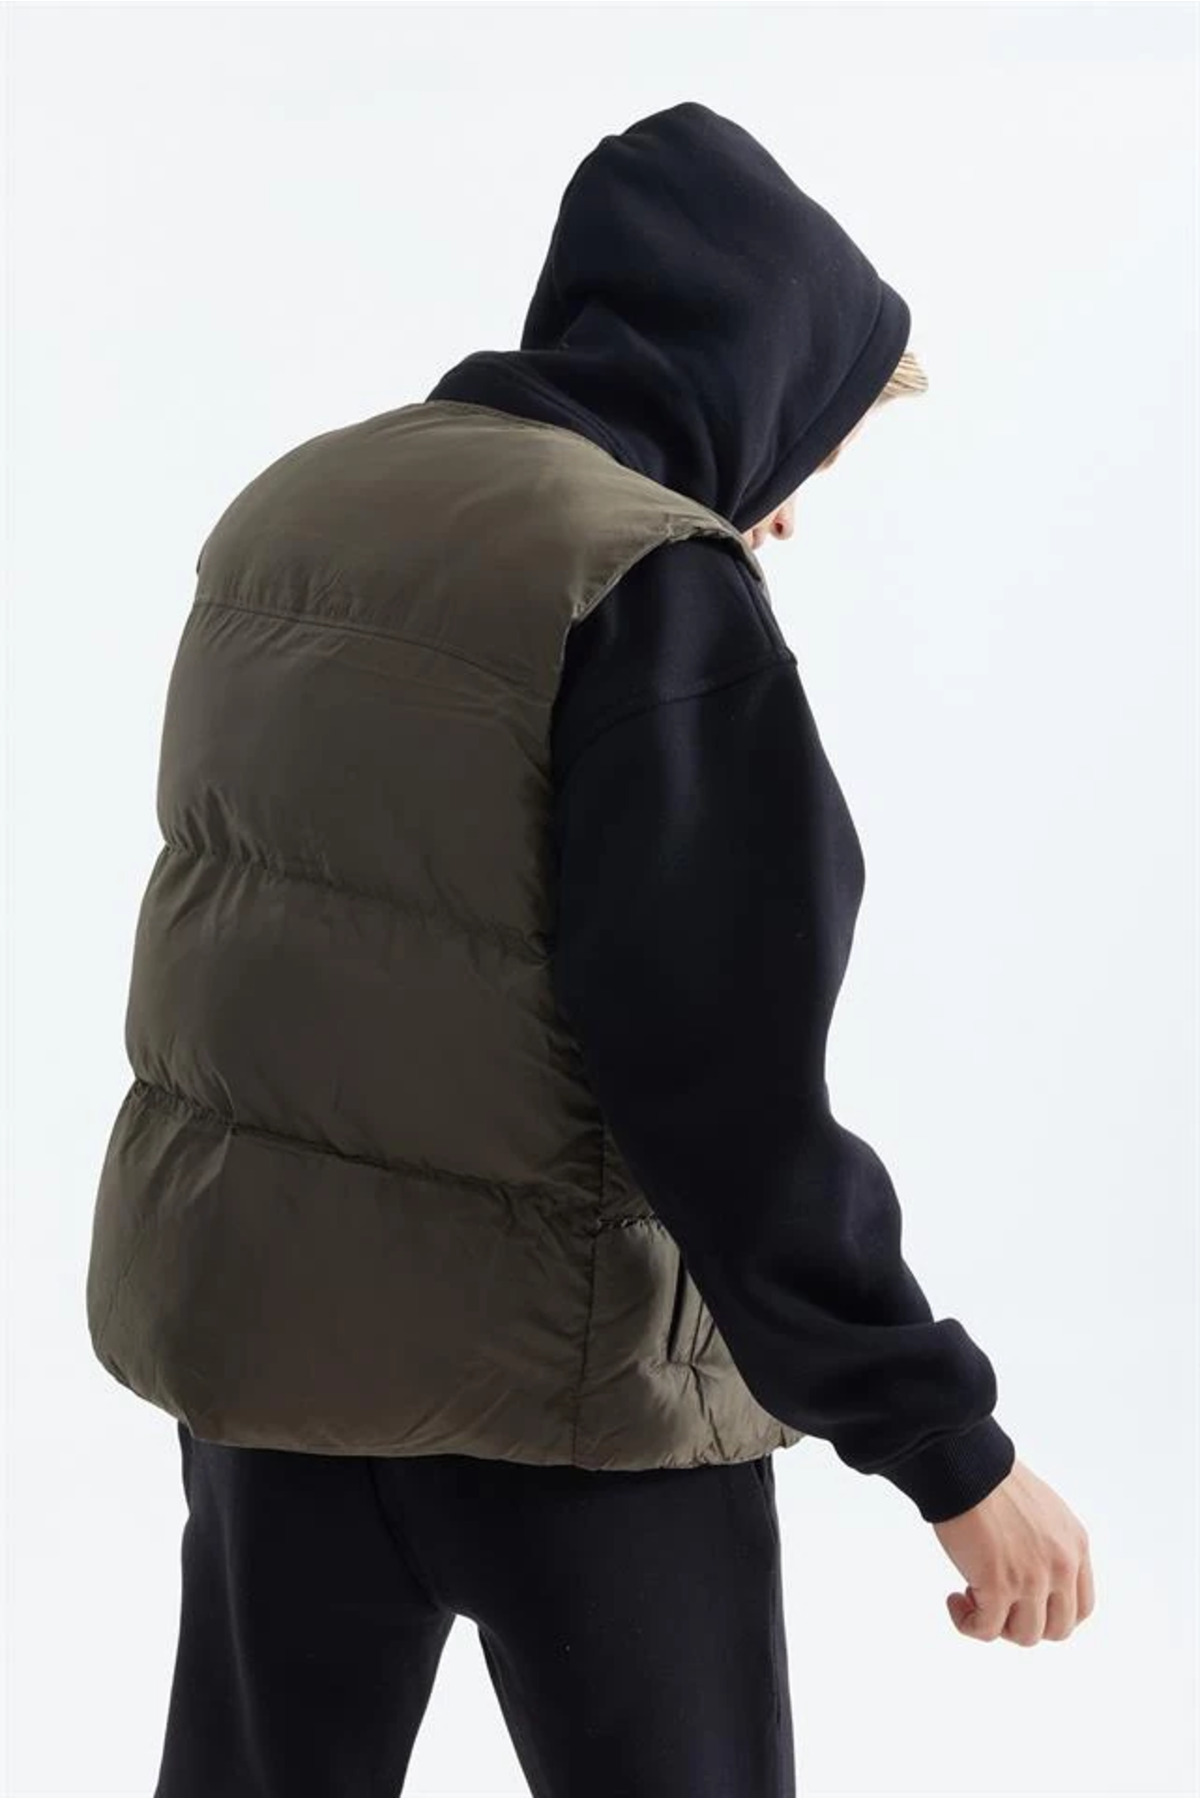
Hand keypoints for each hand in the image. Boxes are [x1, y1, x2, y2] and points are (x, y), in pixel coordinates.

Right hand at [932, 1459, 1093, 1644]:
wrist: (966, 1465)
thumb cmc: (991, 1478)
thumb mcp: (1041, 1511)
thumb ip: (1047, 1543)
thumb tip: (1027, 1575)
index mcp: (1074, 1545)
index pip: (1081, 1607)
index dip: (1051, 1615)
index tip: (1022, 1603)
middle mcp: (1061, 1565)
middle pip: (1057, 1629)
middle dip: (1023, 1623)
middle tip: (995, 1601)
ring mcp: (1032, 1579)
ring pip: (1024, 1636)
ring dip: (996, 1624)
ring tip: (971, 1596)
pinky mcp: (998, 1585)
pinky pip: (985, 1629)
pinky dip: (967, 1623)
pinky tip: (953, 1600)